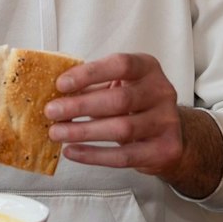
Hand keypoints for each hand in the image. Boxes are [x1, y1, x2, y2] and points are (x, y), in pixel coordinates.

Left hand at [45, 53, 192, 177]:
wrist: (170, 135)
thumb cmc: (134, 106)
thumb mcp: (117, 87)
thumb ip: (91, 86)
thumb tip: (55, 94)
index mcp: (148, 68)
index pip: (121, 65)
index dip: (90, 74)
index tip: (61, 84)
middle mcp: (162, 92)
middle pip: (120, 99)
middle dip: (80, 106)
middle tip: (52, 112)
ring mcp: (167, 122)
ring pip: (122, 129)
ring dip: (83, 132)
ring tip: (57, 133)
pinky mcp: (165, 150)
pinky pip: (124, 156)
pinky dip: (93, 155)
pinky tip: (72, 151)